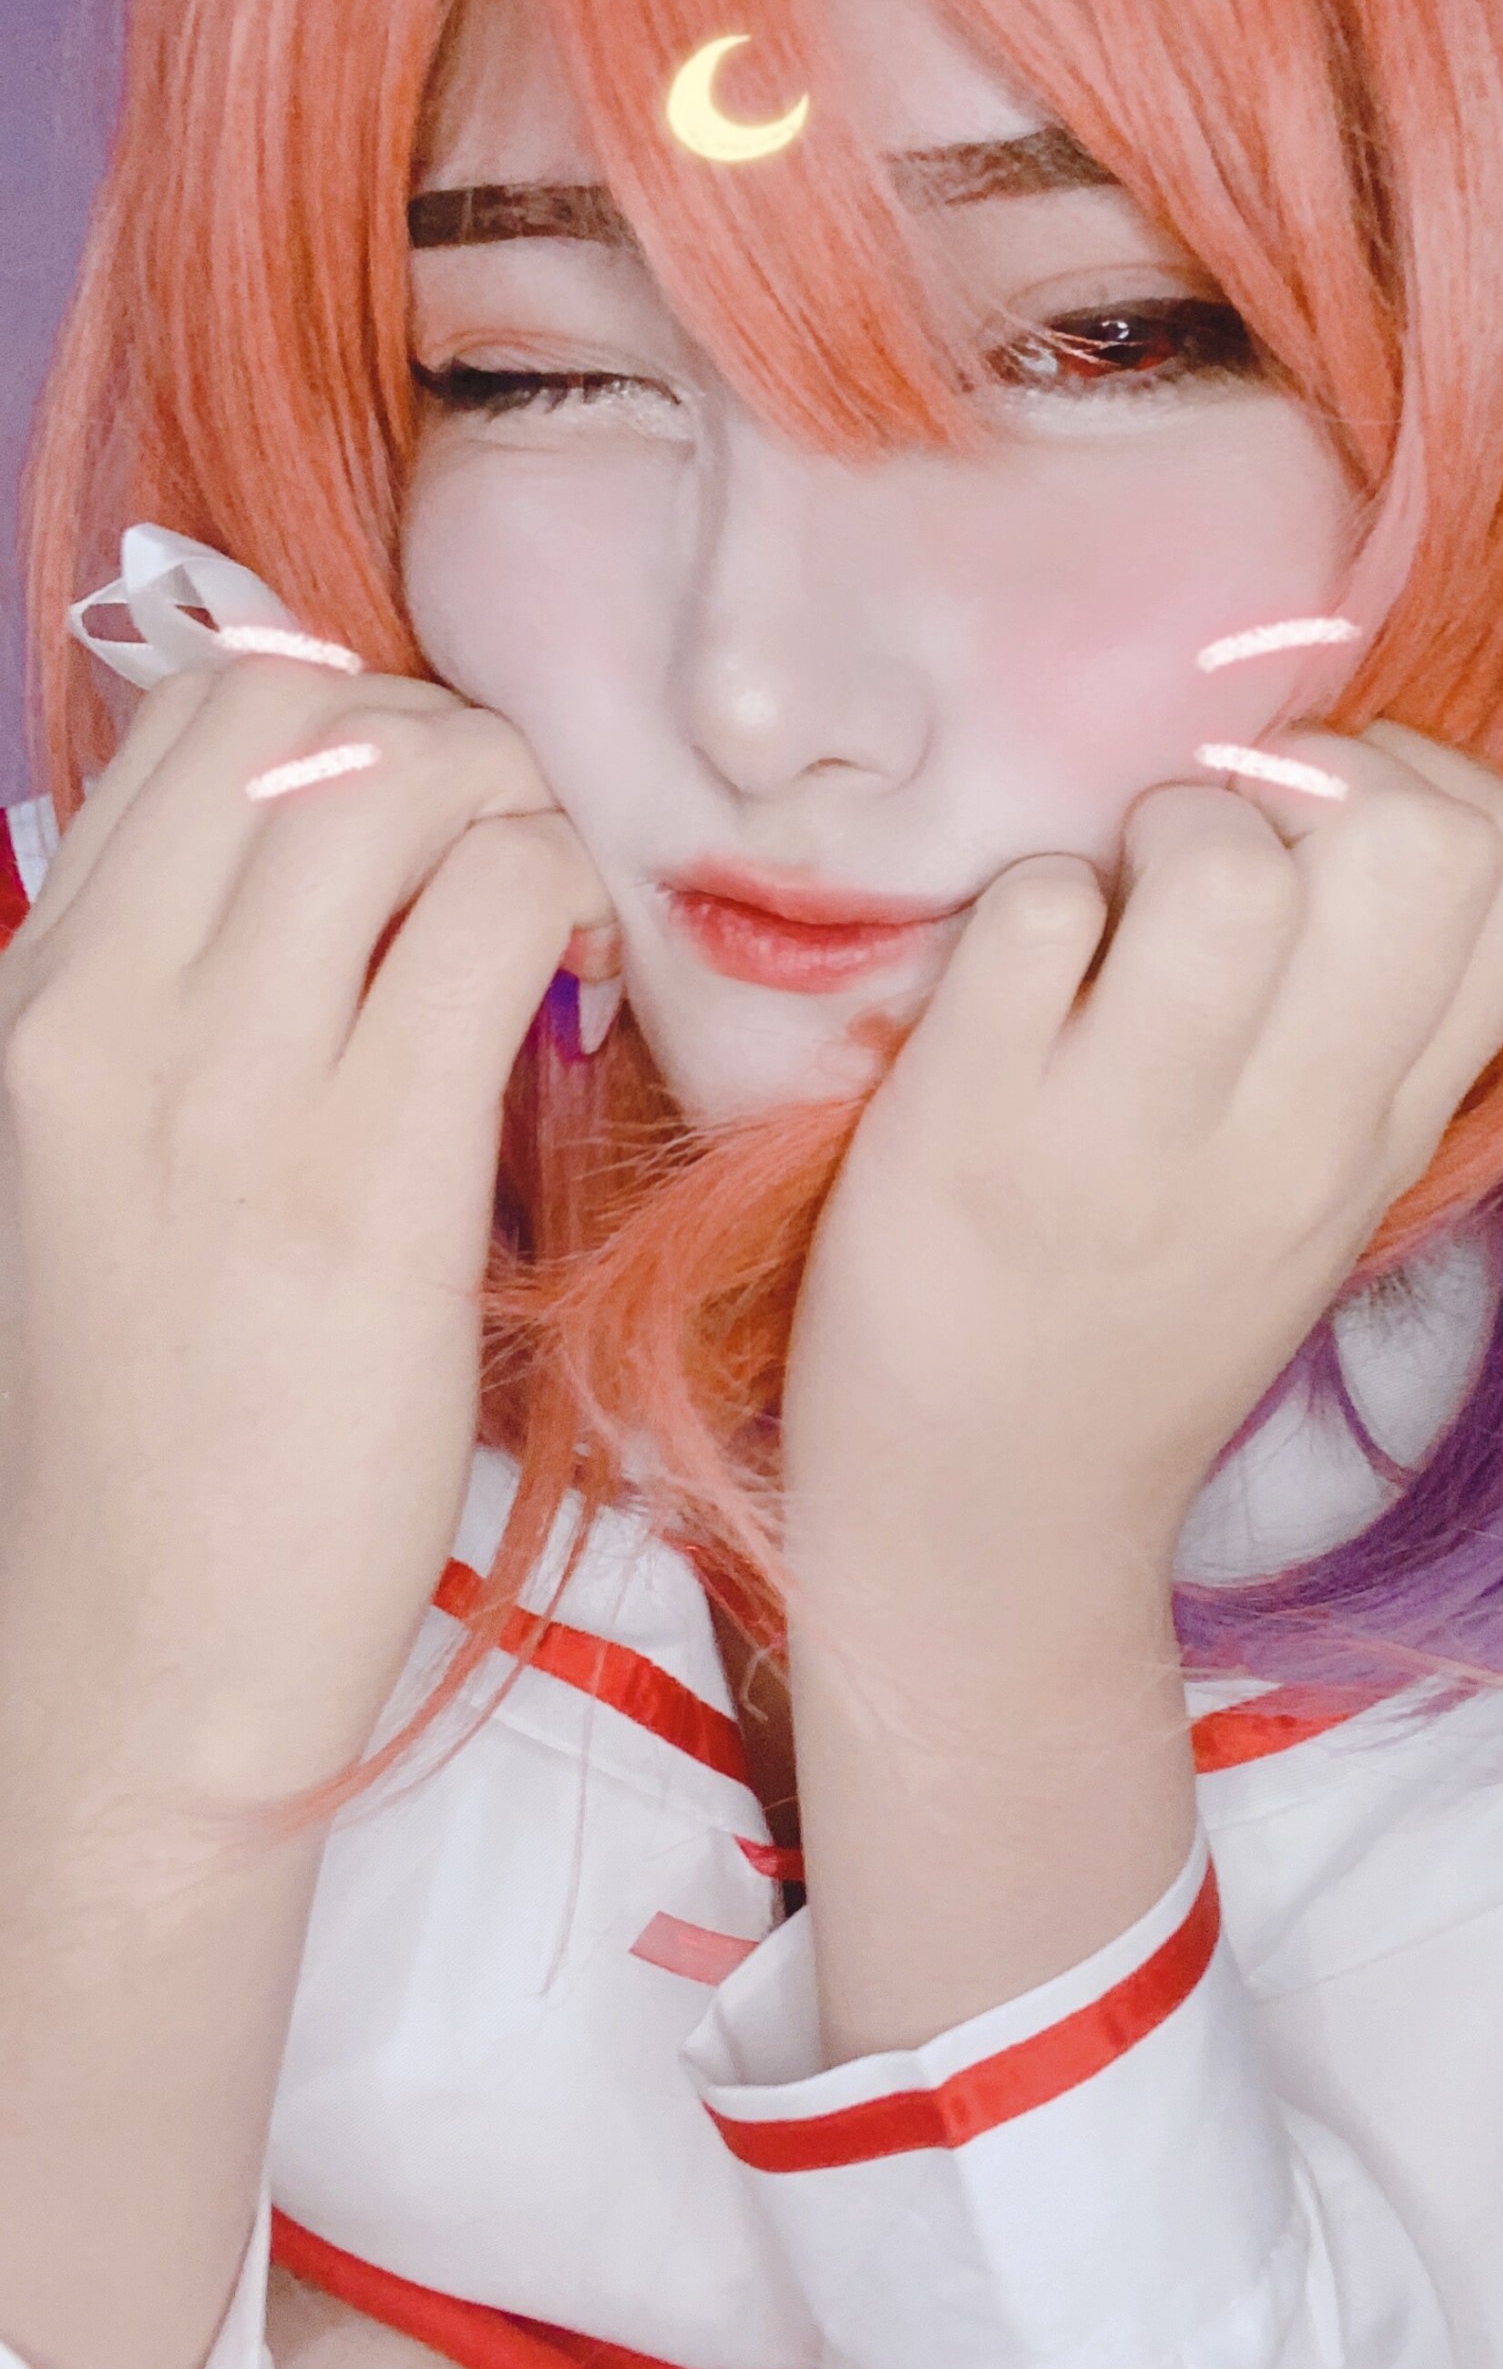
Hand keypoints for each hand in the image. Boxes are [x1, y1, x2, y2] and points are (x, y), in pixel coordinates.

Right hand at [0, 652, 613, 1818]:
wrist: (137, 1659)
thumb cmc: (146, 1428)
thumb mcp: (96, 1172)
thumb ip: (179, 1009)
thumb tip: (336, 874)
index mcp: (34, 1003)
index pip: (189, 724)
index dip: (345, 722)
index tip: (418, 829)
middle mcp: (106, 1019)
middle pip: (298, 709)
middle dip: (444, 738)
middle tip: (503, 857)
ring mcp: (227, 1096)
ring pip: (412, 779)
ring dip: (522, 811)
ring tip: (551, 925)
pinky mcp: (365, 1187)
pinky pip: (501, 911)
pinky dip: (572, 904)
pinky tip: (581, 995)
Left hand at [782, 721, 1502, 1588]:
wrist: (989, 1507)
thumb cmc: (1145, 1299)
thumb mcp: (1322, 1176)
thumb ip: (1371, 1008)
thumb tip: (1369, 783)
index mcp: (1395, 1122)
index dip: (1440, 784)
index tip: (1331, 840)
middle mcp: (1295, 1131)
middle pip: (1421, 839)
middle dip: (1311, 777)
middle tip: (1218, 855)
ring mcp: (1134, 1135)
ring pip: (1225, 865)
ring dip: (1155, 831)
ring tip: (1109, 915)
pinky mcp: (972, 1125)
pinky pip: (1034, 909)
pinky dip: (1017, 906)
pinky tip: (1010, 982)